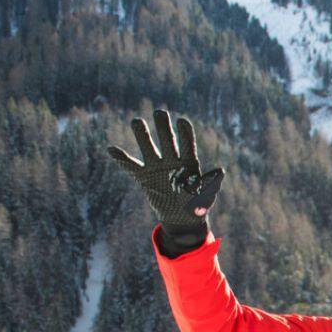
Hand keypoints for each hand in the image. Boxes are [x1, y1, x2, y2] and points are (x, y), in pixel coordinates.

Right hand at [108, 109, 224, 255]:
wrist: (182, 219)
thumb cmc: (198, 205)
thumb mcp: (207, 196)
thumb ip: (211, 183)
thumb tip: (220, 171)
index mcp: (189, 162)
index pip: (187, 143)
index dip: (185, 133)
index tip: (182, 121)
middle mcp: (172, 160)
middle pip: (166, 139)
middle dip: (163, 126)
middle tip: (160, 113)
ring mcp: (157, 167)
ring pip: (148, 147)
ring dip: (142, 135)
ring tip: (137, 121)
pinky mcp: (144, 177)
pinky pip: (131, 166)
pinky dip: (121, 159)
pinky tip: (111, 149)